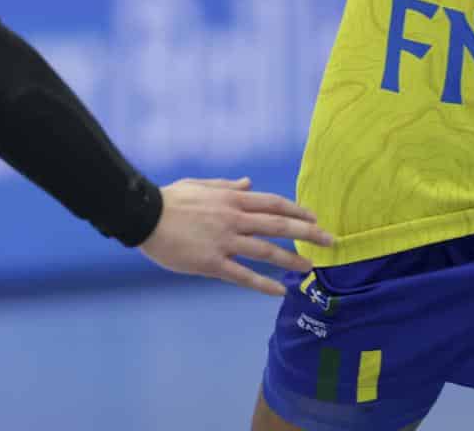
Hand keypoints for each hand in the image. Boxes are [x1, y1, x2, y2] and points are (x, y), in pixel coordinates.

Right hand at [138, 177, 331, 295]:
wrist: (144, 215)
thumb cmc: (170, 199)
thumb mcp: (201, 185)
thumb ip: (228, 185)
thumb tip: (249, 183)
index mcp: (232, 199)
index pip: (273, 204)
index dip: (297, 211)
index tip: (315, 218)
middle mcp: (233, 218)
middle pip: (279, 225)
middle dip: (308, 233)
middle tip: (330, 241)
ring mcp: (224, 241)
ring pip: (266, 251)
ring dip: (291, 260)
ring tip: (310, 268)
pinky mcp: (211, 262)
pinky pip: (242, 275)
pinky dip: (263, 284)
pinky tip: (279, 291)